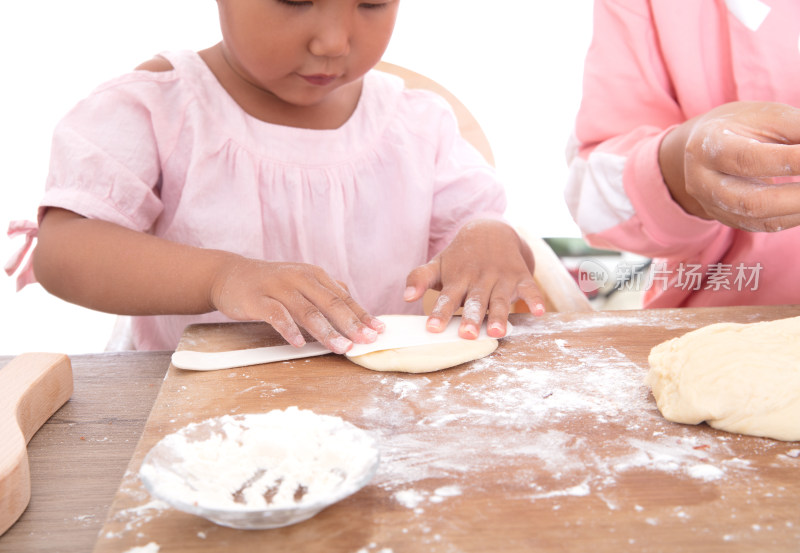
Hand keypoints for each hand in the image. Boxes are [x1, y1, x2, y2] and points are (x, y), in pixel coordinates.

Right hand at [210, 258, 383, 353]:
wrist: (230, 274)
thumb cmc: (271, 283)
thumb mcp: (302, 282)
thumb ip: (326, 293)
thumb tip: (354, 306)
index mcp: (314, 275)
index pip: (344, 298)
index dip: (362, 315)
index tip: (379, 331)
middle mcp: (300, 278)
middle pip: (330, 303)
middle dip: (351, 324)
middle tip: (366, 341)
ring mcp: (278, 287)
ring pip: (307, 310)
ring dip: (326, 331)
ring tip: (341, 348)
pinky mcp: (258, 298)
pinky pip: (276, 315)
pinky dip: (289, 329)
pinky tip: (300, 343)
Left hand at [404, 220, 544, 338]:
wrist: (491, 231)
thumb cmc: (460, 258)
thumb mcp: (438, 264)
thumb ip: (420, 278)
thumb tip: (406, 297)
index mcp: (458, 279)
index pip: (447, 298)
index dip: (439, 313)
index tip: (432, 328)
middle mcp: (479, 279)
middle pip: (475, 301)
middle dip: (471, 317)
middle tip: (466, 335)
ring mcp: (501, 278)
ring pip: (500, 299)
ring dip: (499, 315)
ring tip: (496, 332)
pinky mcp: (520, 277)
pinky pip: (530, 289)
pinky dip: (535, 299)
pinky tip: (538, 312)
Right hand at [660, 101, 799, 231]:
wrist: (701, 149)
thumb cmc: (741, 126)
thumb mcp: (766, 116)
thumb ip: (797, 128)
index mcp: (707, 147)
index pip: (750, 159)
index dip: (792, 161)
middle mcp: (702, 181)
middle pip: (750, 201)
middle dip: (798, 197)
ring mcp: (712, 205)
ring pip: (759, 219)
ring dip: (799, 209)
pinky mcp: (727, 219)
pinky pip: (764, 225)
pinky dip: (795, 216)